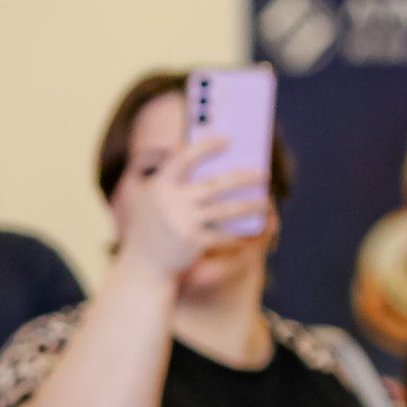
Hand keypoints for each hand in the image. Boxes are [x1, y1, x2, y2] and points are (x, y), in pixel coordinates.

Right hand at [108, 131, 267, 280]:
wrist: (141, 267)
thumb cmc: (148, 226)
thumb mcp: (143, 196)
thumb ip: (158, 171)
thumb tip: (189, 153)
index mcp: (159, 186)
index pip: (184, 159)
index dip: (205, 147)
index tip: (227, 139)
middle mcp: (171, 203)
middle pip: (215, 185)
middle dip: (242, 178)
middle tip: (263, 173)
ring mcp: (183, 224)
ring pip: (225, 210)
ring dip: (249, 206)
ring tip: (265, 201)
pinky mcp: (193, 243)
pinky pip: (222, 234)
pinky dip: (237, 232)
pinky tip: (251, 228)